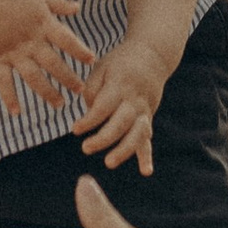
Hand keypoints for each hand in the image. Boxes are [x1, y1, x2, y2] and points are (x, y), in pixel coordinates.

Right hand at [0, 0, 101, 119]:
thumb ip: (58, 3)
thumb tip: (78, 7)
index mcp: (43, 25)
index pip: (67, 40)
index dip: (80, 51)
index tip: (92, 61)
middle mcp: (31, 42)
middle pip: (53, 63)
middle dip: (68, 78)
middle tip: (81, 90)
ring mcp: (13, 53)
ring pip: (33, 77)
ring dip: (47, 92)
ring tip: (59, 104)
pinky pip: (3, 82)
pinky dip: (9, 98)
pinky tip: (17, 112)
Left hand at [73, 41, 171, 175]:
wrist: (152, 56)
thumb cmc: (120, 63)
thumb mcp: (102, 67)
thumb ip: (92, 90)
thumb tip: (89, 114)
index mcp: (120, 84)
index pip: (104, 106)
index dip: (89, 120)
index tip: (75, 129)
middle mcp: (134, 99)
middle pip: (121, 122)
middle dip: (104, 138)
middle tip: (86, 148)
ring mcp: (144, 110)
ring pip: (137, 133)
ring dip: (124, 150)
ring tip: (109, 162)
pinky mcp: (148, 119)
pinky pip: (148, 139)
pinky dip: (147, 156)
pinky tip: (146, 171)